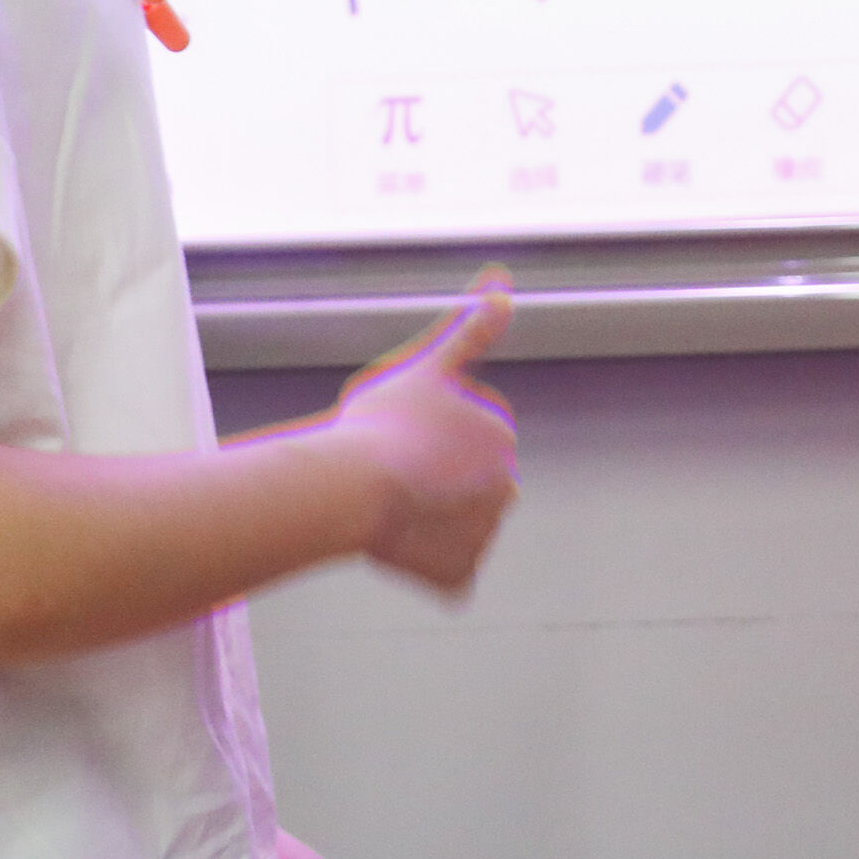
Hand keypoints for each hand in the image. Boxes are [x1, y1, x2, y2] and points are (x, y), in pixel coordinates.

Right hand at [333, 277, 518, 595]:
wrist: (351, 484)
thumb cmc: (381, 421)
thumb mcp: (427, 362)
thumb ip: (470, 327)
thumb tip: (503, 284)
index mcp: (501, 437)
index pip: (462, 440)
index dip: (424, 436)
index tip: (399, 435)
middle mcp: (507, 488)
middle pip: (462, 485)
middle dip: (433, 481)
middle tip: (389, 472)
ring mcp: (484, 536)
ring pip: (452, 527)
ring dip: (427, 520)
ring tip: (387, 504)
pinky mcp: (458, 574)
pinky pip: (444, 572)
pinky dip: (423, 564)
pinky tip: (396, 543)